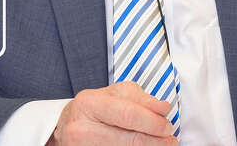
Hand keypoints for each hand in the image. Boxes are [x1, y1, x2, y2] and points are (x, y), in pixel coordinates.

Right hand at [47, 82, 176, 145]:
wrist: (66, 126)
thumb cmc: (93, 109)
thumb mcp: (115, 95)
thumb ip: (141, 100)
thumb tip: (163, 108)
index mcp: (90, 103)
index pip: (128, 115)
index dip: (152, 122)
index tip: (168, 126)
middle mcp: (82, 128)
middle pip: (128, 140)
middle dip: (155, 141)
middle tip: (170, 140)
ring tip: (162, 145)